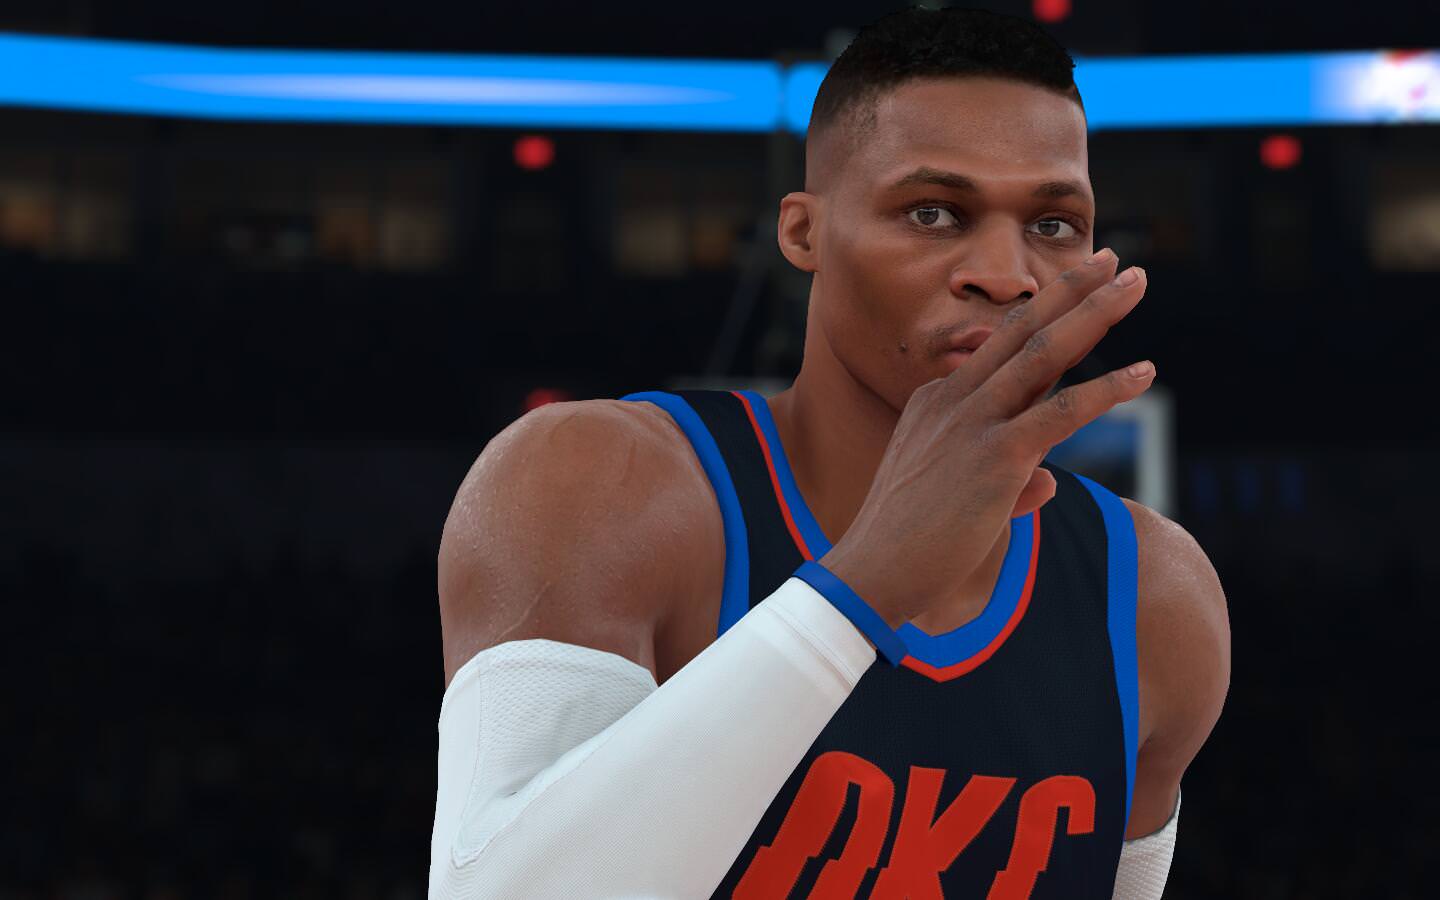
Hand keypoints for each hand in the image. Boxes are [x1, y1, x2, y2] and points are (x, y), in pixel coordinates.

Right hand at [817, 249, 1151, 627]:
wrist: (871, 571)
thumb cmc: (909, 546)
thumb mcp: (954, 500)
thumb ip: (1008, 484)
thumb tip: (1048, 482)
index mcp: (937, 404)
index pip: (1001, 352)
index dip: (1043, 316)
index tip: (1075, 290)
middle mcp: (953, 400)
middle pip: (1023, 330)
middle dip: (1071, 288)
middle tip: (1111, 257)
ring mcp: (973, 424)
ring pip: (1046, 352)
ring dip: (1096, 312)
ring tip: (1135, 281)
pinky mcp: (997, 457)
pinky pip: (1064, 411)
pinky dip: (1109, 388)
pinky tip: (1146, 372)